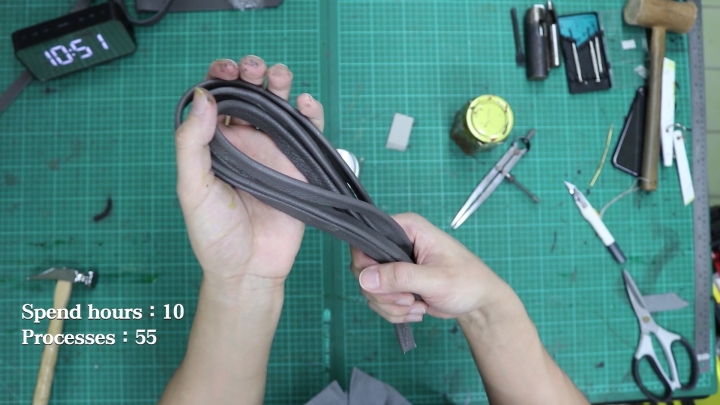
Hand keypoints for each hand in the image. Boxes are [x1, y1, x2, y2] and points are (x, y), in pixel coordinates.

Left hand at [175, 55, 324, 286]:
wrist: (250, 269)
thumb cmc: (215, 235)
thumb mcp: (193, 188)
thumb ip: (192, 144)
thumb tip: (201, 98)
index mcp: (216, 144)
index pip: (218, 99)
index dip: (221, 77)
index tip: (224, 69)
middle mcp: (246, 142)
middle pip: (251, 95)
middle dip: (251, 73)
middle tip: (252, 70)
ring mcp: (275, 152)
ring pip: (281, 106)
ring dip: (281, 83)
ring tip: (278, 77)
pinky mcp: (300, 165)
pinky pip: (309, 131)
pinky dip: (311, 112)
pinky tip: (305, 104)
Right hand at [350, 213, 513, 322]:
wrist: (479, 303)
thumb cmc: (467, 282)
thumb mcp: (435, 279)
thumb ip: (400, 277)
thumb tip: (365, 278)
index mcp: (407, 229)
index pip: (367, 240)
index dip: (367, 264)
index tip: (383, 284)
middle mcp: (397, 243)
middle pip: (363, 268)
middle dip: (384, 293)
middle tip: (409, 299)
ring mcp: (395, 265)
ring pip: (369, 288)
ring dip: (391, 306)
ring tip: (418, 306)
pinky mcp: (396, 284)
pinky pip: (379, 300)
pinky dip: (395, 312)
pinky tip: (418, 310)